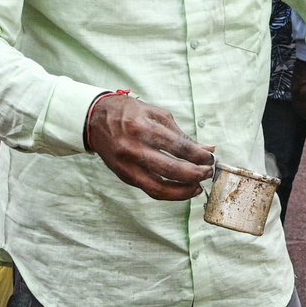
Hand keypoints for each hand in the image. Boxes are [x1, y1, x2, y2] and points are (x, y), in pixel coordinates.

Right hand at [84, 93, 214, 200]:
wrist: (95, 118)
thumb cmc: (129, 113)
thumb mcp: (157, 115)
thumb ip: (182, 134)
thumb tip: (208, 148)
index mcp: (144, 128)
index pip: (179, 147)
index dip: (199, 156)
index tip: (211, 158)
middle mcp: (134, 148)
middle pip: (171, 169)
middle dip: (195, 174)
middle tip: (208, 172)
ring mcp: (128, 165)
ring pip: (159, 188)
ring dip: (183, 191)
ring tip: (198, 187)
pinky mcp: (124, 176)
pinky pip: (150, 190)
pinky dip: (169, 193)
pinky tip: (182, 189)